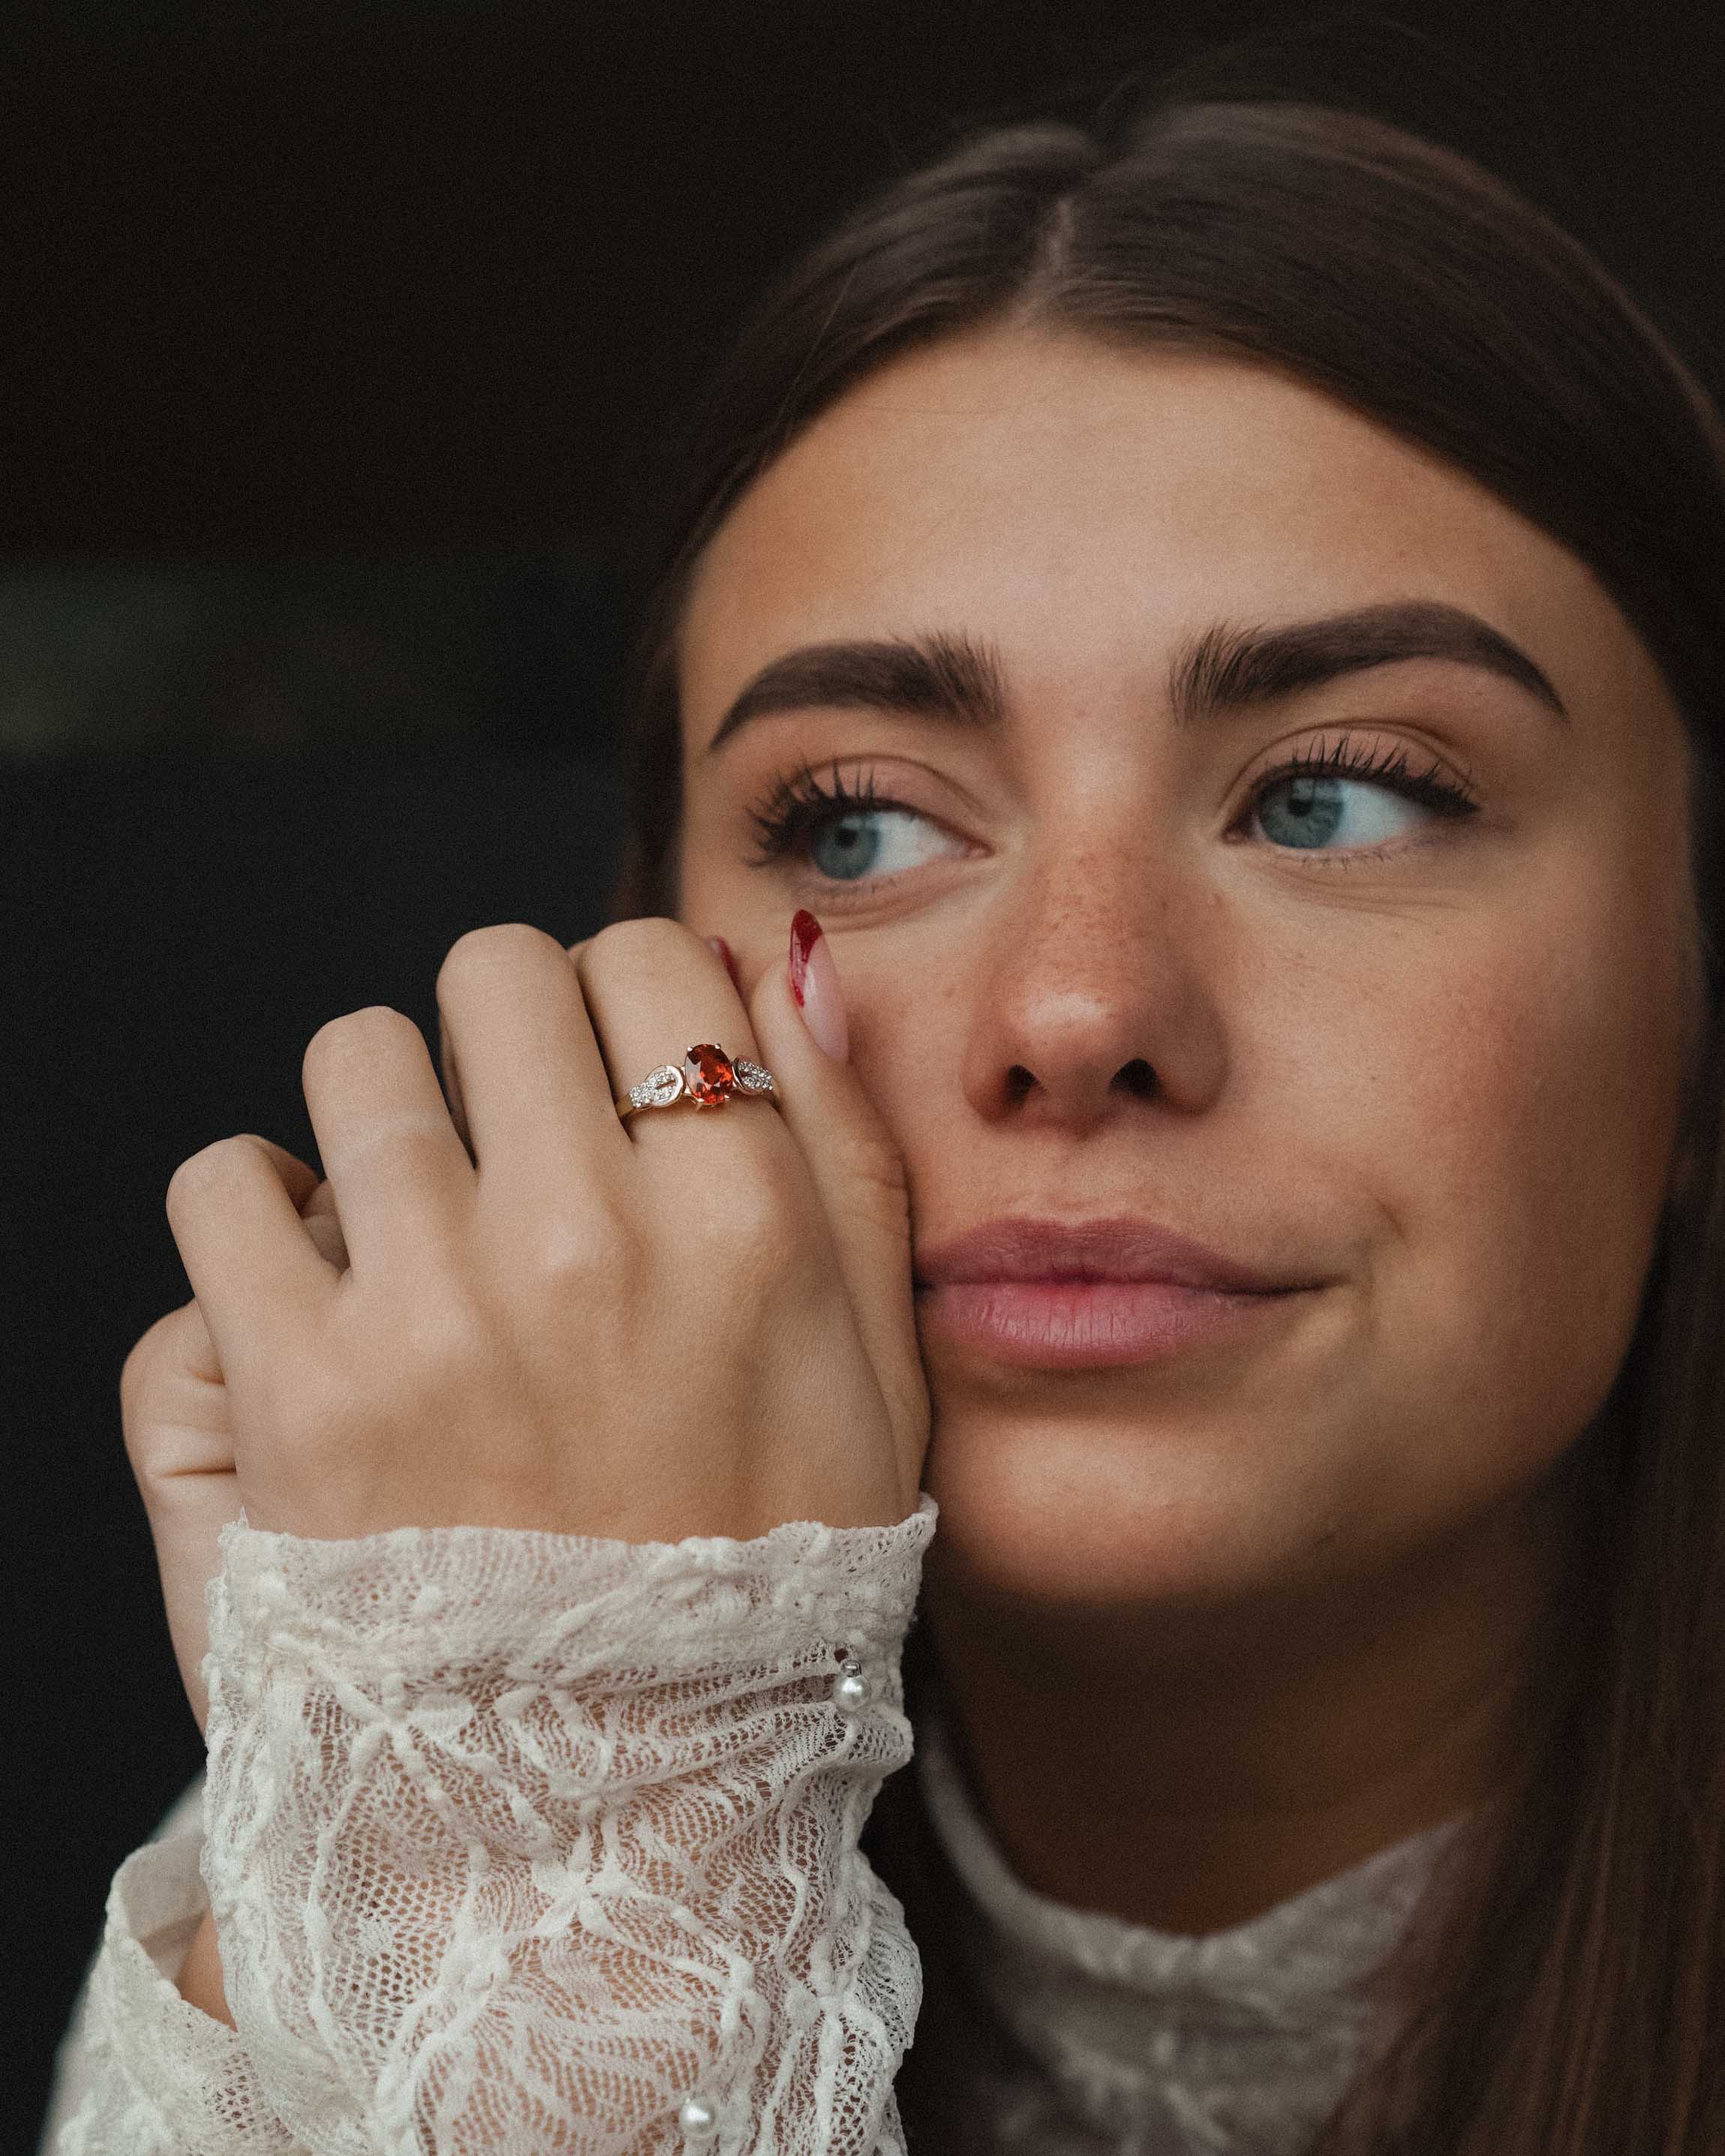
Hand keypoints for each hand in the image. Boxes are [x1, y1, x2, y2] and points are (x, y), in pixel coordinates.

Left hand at [127, 919, 926, 1711]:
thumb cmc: (757, 1587)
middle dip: (503, 1034)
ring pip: (356, 1053)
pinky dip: (257, 1214)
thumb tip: (784, 962)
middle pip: (495, 971)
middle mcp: (588, 1245)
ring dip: (385, 1118)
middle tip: (513, 1141)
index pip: (653, 956)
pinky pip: (224, 1184)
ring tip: (417, 1223)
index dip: (627, 998)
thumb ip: (851, 1151)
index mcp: (746, 1227)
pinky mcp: (293, 1394)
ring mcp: (431, 1316)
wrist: (599, 1819)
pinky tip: (317, 1287)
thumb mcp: (878, 1380)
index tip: (614, 1074)